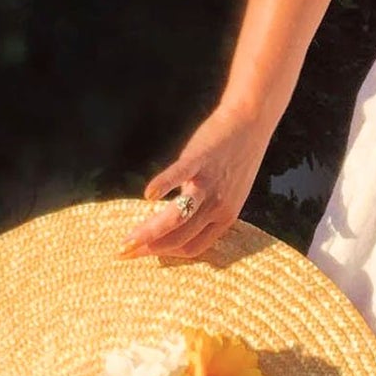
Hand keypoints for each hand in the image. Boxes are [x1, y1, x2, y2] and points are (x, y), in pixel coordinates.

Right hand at [116, 103, 272, 261]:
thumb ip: (207, 208)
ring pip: (179, 217)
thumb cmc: (238, 157)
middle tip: (122, 251)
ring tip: (128, 239)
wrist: (253, 121)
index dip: (165, 253)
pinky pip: (180, 175)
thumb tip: (178, 219)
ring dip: (151, 231)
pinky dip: (164, 185)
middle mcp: (218, 206)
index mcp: (225, 217)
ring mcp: (209, 184)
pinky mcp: (201, 159)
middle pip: (181, 238)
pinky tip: (148, 195)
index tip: (142, 252)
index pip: (193, 248)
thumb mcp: (230, 192)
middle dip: (150, 248)